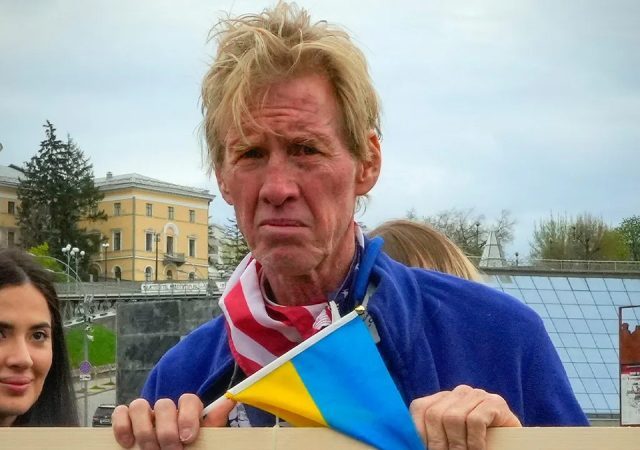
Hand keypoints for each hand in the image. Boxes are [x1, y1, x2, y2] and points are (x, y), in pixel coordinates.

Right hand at [111, 393, 235, 449]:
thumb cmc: (190, 449)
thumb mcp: (204, 440)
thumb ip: (213, 422)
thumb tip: (230, 400)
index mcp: (186, 411)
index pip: (188, 400)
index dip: (187, 417)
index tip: (188, 438)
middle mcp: (165, 410)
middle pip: (163, 404)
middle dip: (166, 430)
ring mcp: (145, 414)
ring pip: (139, 405)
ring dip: (145, 430)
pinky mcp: (126, 422)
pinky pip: (120, 413)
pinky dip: (121, 426)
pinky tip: (128, 443)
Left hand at [409, 385, 520, 449]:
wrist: (512, 444)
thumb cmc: (477, 443)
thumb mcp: (450, 437)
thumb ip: (434, 435)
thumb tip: (411, 443)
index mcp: (443, 398)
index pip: (419, 408)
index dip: (420, 433)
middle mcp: (459, 392)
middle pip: (435, 414)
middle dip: (439, 443)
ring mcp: (478, 394)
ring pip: (453, 417)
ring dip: (458, 445)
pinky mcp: (495, 402)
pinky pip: (475, 421)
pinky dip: (474, 442)